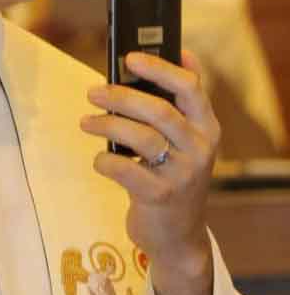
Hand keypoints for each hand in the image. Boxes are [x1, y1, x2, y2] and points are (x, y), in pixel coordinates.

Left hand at [80, 50, 219, 289]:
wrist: (177, 236)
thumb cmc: (172, 175)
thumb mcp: (183, 141)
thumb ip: (171, 105)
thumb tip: (145, 60)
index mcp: (207, 127)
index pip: (190, 87)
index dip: (160, 69)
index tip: (131, 57)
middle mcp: (201, 148)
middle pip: (160, 110)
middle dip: (121, 97)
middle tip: (93, 92)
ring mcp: (183, 174)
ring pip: (141, 137)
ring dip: (107, 125)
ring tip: (86, 122)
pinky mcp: (160, 197)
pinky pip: (125, 170)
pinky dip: (105, 161)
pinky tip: (99, 161)